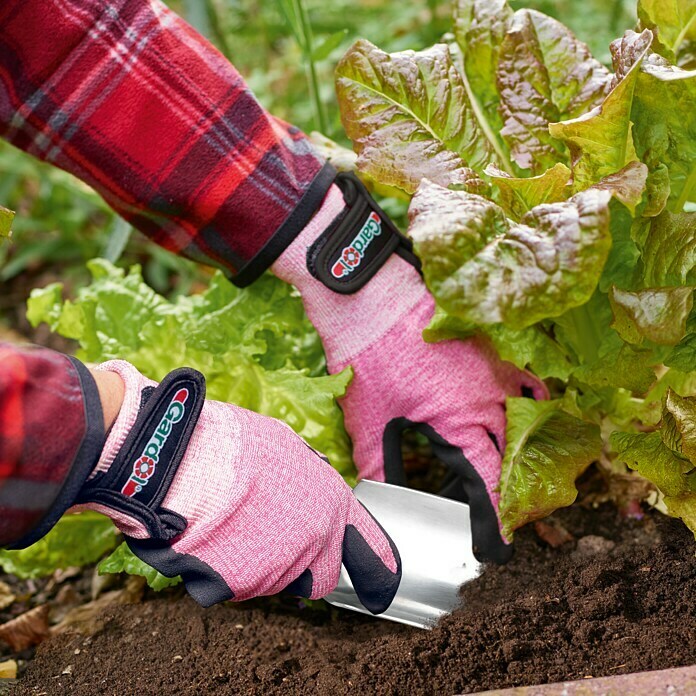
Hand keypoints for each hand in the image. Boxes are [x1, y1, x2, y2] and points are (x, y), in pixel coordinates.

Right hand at [74, 360, 400, 610]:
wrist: (176, 460)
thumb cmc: (230, 444)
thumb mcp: (285, 444)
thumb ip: (309, 476)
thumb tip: (312, 485)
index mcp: (331, 503)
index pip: (369, 548)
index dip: (378, 567)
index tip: (383, 583)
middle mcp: (314, 540)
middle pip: (320, 576)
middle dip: (304, 565)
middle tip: (270, 538)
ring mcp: (277, 568)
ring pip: (274, 580)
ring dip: (258, 561)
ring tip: (230, 521)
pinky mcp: (238, 587)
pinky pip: (235, 586)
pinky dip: (224, 570)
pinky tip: (210, 537)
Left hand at [273, 174, 546, 562]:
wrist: (371, 297)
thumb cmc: (369, 357)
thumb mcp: (370, 420)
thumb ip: (382, 467)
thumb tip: (383, 501)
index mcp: (463, 422)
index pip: (490, 483)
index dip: (493, 520)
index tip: (495, 547)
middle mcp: (491, 398)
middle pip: (510, 457)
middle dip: (504, 491)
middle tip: (490, 514)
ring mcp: (497, 370)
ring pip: (520, 423)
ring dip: (513, 452)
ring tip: (501, 475)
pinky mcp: (491, 350)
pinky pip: (523, 385)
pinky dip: (524, 407)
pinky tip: (512, 418)